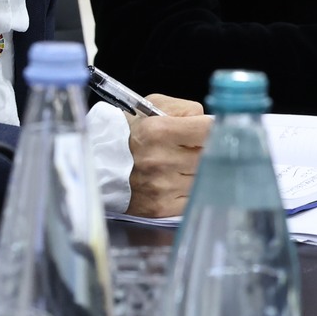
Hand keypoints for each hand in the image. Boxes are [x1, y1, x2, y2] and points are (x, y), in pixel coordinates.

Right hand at [124, 94, 209, 218]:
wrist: (99, 165)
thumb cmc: (128, 132)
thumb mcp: (151, 106)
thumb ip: (185, 109)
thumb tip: (210, 122)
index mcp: (159, 131)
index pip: (209, 130)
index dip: (217, 128)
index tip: (216, 129)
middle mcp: (162, 160)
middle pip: (211, 156)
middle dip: (209, 151)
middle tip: (199, 147)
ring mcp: (163, 187)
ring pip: (205, 178)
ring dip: (201, 172)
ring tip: (185, 165)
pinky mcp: (162, 208)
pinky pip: (194, 198)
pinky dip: (192, 191)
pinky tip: (180, 182)